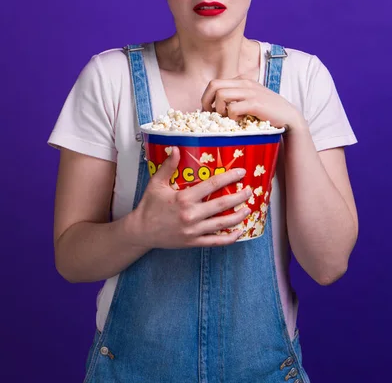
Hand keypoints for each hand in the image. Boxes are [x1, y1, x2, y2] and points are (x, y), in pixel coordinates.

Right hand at [131, 147, 252, 248]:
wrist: (141, 231)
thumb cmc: (149, 206)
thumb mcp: (156, 183)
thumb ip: (168, 166)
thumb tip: (176, 148)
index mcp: (184, 198)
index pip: (212, 185)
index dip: (229, 177)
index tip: (241, 172)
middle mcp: (191, 214)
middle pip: (222, 204)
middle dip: (239, 196)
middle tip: (250, 190)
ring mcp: (193, 230)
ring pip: (222, 223)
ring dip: (238, 216)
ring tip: (248, 208)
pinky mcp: (193, 242)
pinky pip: (215, 241)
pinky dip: (229, 238)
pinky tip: (239, 232)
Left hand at [201, 76, 305, 130]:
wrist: (288, 117)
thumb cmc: (267, 111)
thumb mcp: (250, 98)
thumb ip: (235, 97)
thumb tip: (213, 107)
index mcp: (242, 80)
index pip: (215, 83)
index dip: (207, 98)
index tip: (209, 110)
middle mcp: (245, 82)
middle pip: (214, 85)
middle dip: (207, 101)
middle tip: (211, 114)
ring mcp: (250, 92)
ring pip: (221, 95)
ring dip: (219, 109)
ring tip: (227, 118)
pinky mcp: (255, 103)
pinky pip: (233, 107)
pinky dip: (231, 116)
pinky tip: (239, 121)